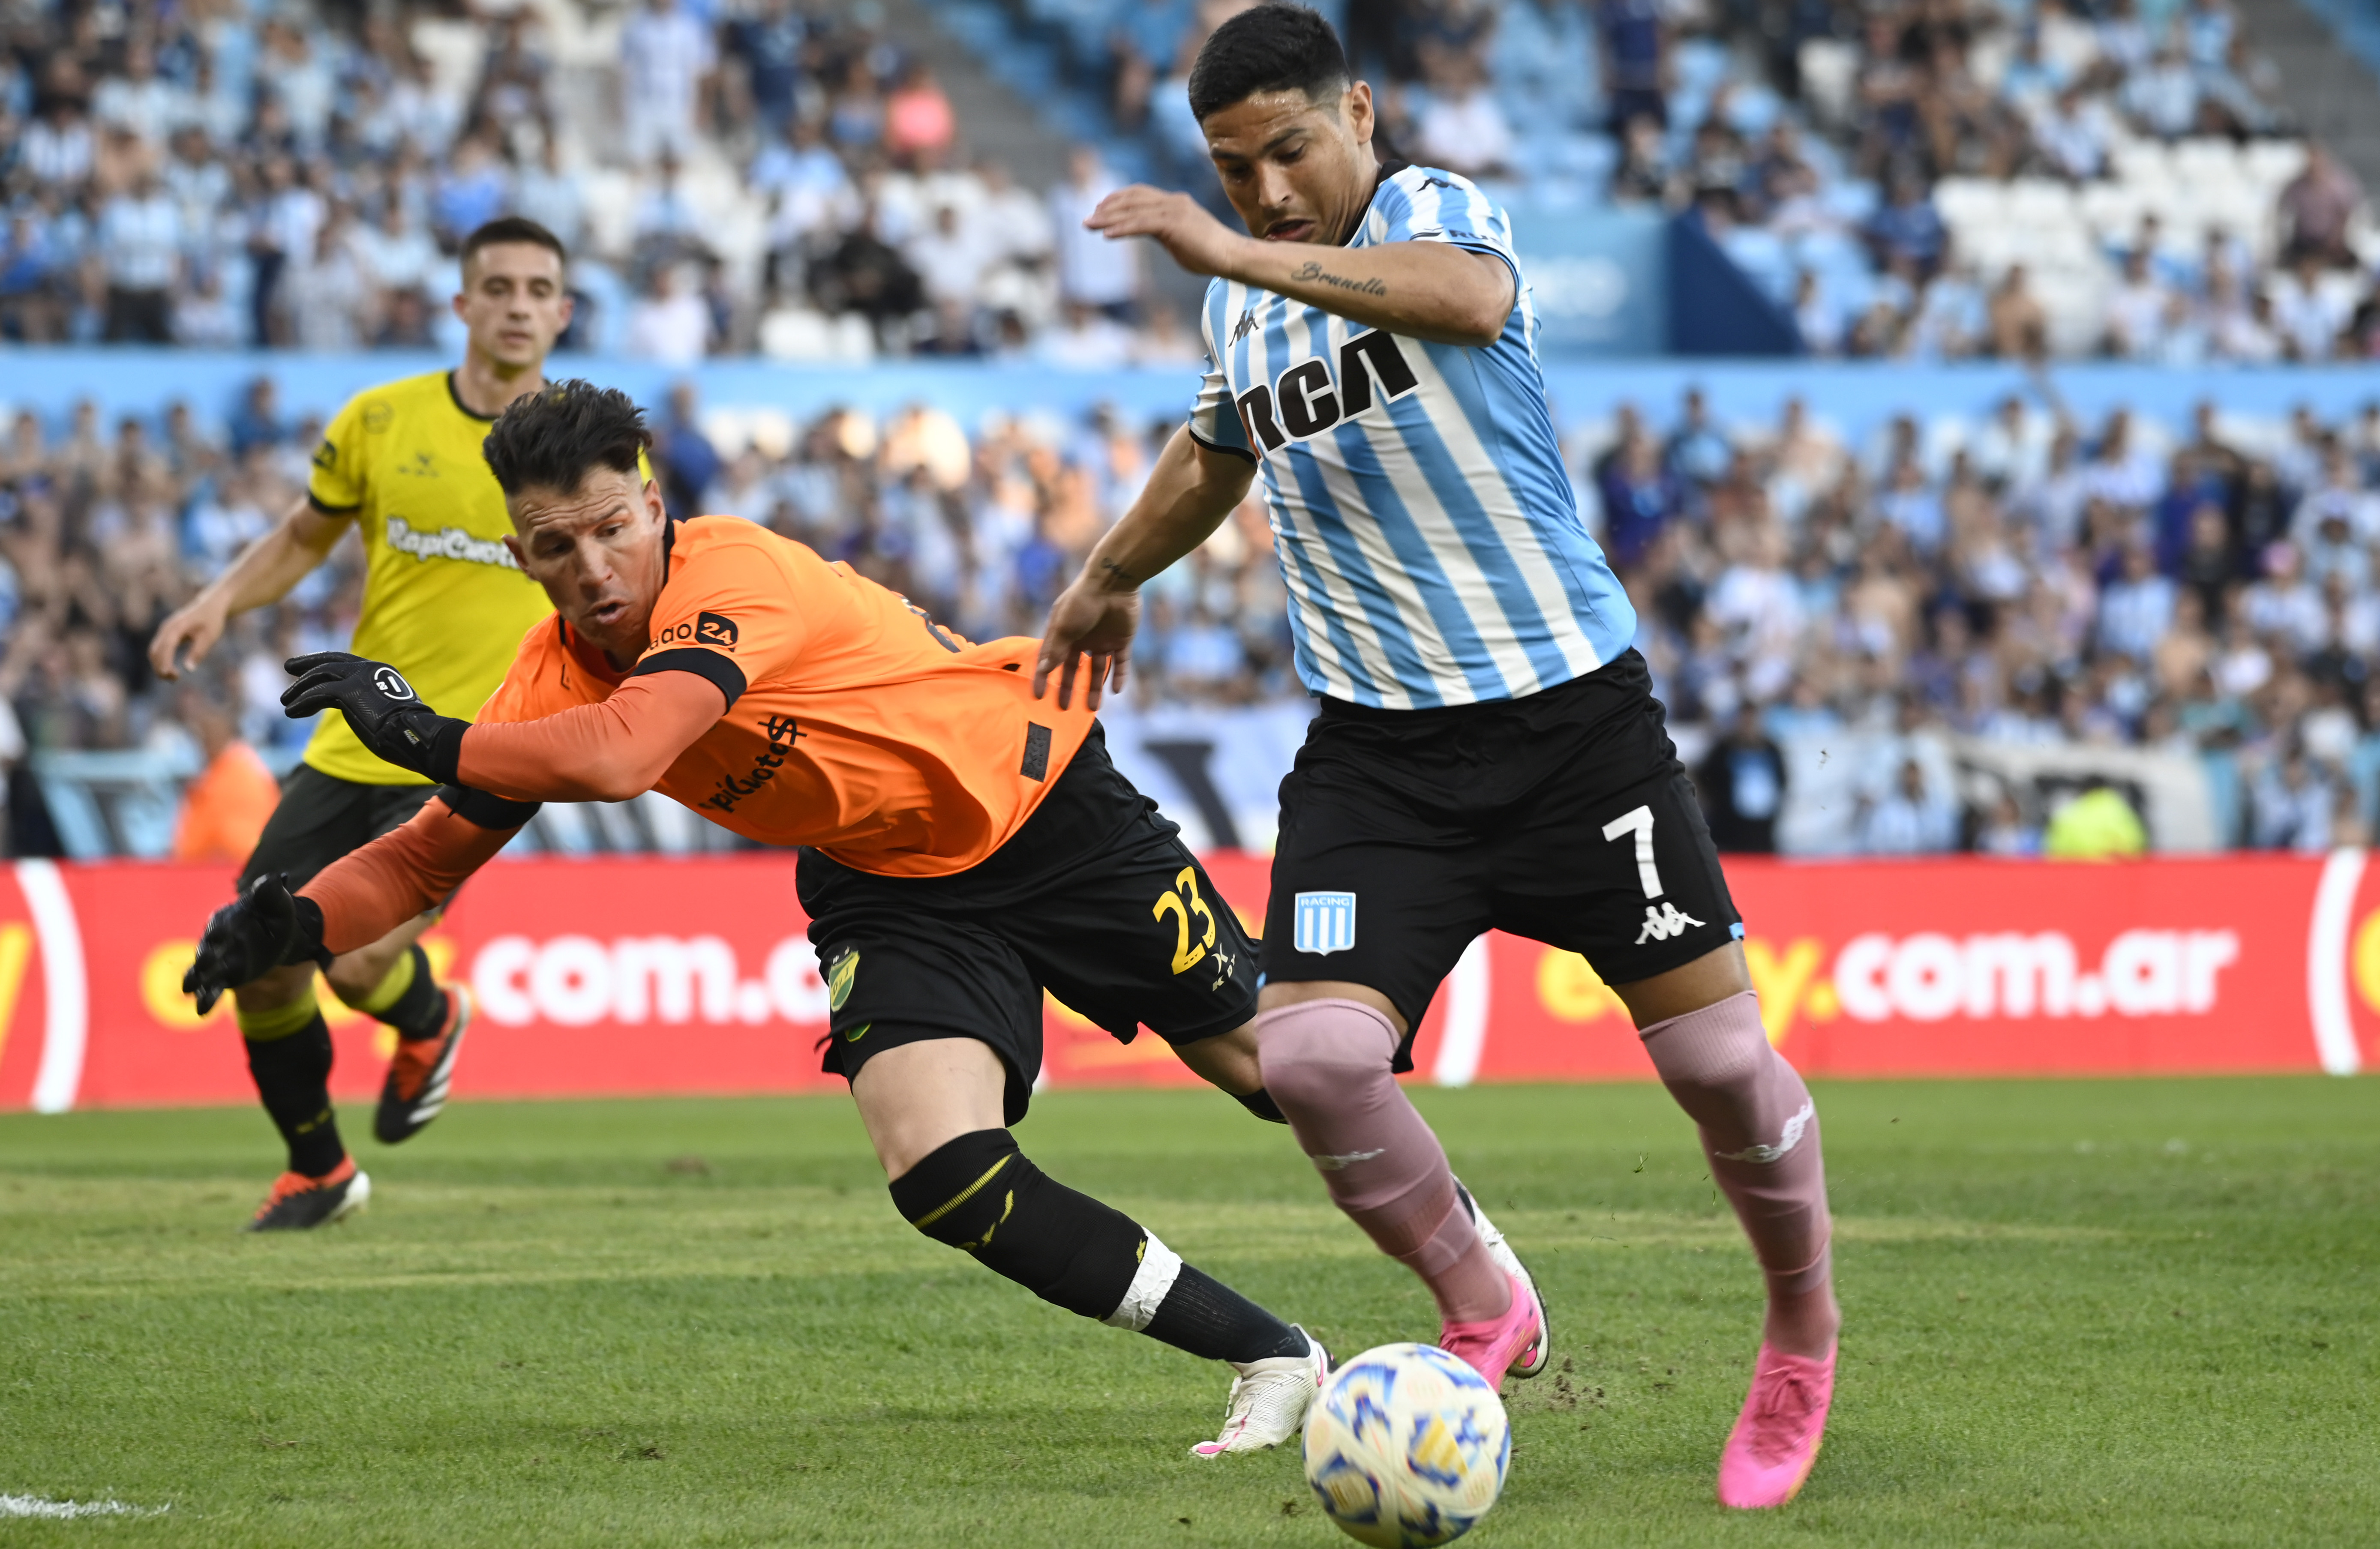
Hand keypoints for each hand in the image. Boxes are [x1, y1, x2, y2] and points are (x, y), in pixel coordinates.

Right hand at [149, 598, 228, 680]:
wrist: (209, 606)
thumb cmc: (211, 620)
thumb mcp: (209, 637)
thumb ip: (199, 651)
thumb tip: (189, 669)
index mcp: (177, 626)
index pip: (167, 645)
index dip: (164, 660)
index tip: (167, 674)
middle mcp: (166, 628)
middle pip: (156, 650)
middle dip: (161, 667)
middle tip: (175, 679)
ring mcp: (164, 630)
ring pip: (154, 651)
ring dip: (159, 666)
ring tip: (174, 678)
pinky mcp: (166, 634)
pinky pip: (158, 649)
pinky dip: (161, 661)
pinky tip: (170, 670)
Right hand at [184, 873, 326, 1013]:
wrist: (282, 934)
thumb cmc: (276, 913)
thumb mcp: (276, 900)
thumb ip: (270, 890)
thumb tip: (275, 878)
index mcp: (227, 918)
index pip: (220, 924)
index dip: (220, 929)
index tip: (220, 935)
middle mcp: (217, 940)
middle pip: (206, 949)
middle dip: (204, 956)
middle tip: (201, 965)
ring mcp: (218, 960)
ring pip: (203, 972)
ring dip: (196, 980)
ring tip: (189, 991)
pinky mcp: (225, 976)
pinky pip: (212, 988)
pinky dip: (206, 999)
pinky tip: (202, 1012)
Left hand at [281, 652, 465, 781]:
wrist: (416, 734)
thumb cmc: (410, 732)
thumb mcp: (390, 712)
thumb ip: (376, 705)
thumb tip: (375, 719)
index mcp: (381, 672)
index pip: (347, 662)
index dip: (325, 663)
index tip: (310, 668)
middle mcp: (368, 669)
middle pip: (329, 661)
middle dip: (307, 664)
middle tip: (288, 666)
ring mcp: (358, 678)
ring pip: (319, 676)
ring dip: (299, 688)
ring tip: (286, 700)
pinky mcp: (348, 691)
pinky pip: (317, 694)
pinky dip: (301, 702)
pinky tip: (290, 712)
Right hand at [1033, 573, 1141, 710]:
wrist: (1114, 582)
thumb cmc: (1083, 601)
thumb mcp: (1065, 626)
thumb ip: (1056, 649)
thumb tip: (1044, 670)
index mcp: (1063, 632)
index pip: (1051, 660)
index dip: (1044, 678)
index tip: (1038, 697)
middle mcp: (1082, 638)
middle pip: (1074, 668)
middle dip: (1069, 688)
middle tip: (1064, 709)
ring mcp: (1103, 639)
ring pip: (1098, 669)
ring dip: (1095, 688)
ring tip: (1093, 708)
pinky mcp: (1122, 639)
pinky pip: (1121, 662)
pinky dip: (1119, 676)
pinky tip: (1116, 691)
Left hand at [1083, 185, 1250, 279]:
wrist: (1232, 257)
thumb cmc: (1209, 255)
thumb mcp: (1179, 239)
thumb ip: (1163, 233)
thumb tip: (1149, 234)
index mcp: (1174, 203)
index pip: (1140, 194)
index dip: (1118, 199)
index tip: (1100, 209)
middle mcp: (1173, 201)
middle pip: (1132, 199)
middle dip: (1107, 208)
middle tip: (1088, 219)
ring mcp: (1174, 210)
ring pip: (1133, 210)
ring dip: (1108, 218)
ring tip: (1089, 225)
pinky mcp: (1174, 224)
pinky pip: (1142, 224)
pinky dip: (1122, 228)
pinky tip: (1107, 235)